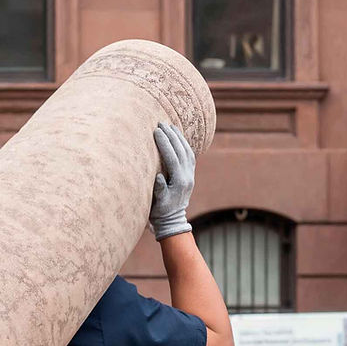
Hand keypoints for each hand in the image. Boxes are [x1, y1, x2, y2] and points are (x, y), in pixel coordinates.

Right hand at [149, 122, 194, 240]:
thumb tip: (158, 176)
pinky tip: (177, 136)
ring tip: (169, 125)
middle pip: (181, 150)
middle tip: (161, 123)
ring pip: (187, 151)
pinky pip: (189, 155)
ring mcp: (190, 175)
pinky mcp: (190, 175)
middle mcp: (188, 177)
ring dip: (178, 137)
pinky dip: (183, 143)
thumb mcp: (157, 204)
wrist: (172, 221)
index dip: (164, 143)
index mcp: (180, 182)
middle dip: (171, 135)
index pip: (172, 157)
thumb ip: (158, 190)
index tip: (156, 131)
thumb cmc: (160, 213)